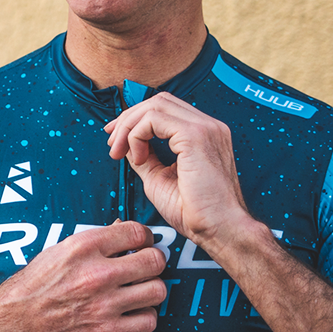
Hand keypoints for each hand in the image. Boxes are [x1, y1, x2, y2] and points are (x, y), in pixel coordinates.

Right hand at [0, 220, 166, 331]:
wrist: (13, 322)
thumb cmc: (34, 284)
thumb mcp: (60, 250)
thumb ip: (94, 241)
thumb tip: (122, 229)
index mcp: (84, 247)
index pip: (136, 232)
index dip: (145, 236)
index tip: (143, 242)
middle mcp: (98, 273)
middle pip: (154, 260)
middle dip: (154, 260)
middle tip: (147, 265)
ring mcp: (105, 304)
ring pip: (157, 291)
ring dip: (152, 289)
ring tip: (141, 289)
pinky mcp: (107, 331)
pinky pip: (148, 322)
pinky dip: (145, 317)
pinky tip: (134, 311)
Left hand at [104, 92, 249, 249]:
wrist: (220, 230)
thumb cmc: (197, 212)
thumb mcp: (160, 178)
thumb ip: (145, 157)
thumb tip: (126, 145)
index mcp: (204, 134)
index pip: (165, 109)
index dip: (136, 119)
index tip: (117, 139)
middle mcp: (208, 126)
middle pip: (158, 101)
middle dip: (128, 119)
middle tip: (112, 143)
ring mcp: (205, 127)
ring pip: (154, 106)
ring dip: (129, 127)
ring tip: (120, 152)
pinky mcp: (196, 135)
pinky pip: (154, 119)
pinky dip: (137, 135)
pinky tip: (138, 158)